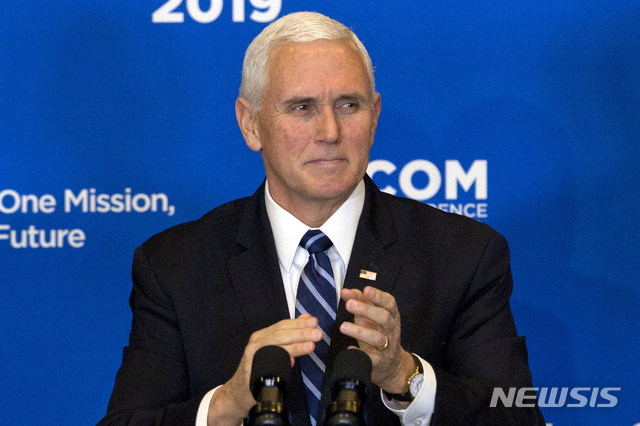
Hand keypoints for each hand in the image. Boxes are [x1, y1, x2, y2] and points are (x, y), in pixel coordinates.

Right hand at [207, 314, 321, 425]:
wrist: (237, 393)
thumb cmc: (256, 371)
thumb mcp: (271, 350)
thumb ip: (288, 337)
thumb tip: (306, 319)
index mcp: (261, 336)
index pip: (282, 326)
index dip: (299, 323)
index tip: (314, 321)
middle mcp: (256, 344)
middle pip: (280, 334)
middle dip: (301, 333)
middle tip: (317, 333)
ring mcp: (252, 357)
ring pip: (276, 347)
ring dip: (296, 345)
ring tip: (311, 345)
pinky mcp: (250, 372)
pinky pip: (268, 365)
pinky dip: (281, 361)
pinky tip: (292, 360)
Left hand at [339, 286, 414, 395]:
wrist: (392, 365)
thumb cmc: (379, 334)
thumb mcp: (370, 318)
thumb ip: (359, 302)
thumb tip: (345, 291)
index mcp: (391, 316)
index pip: (389, 303)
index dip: (378, 296)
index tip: (366, 290)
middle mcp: (392, 330)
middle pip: (384, 318)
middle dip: (366, 310)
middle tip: (349, 304)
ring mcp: (388, 347)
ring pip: (377, 338)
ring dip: (360, 331)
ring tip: (343, 326)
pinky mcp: (381, 362)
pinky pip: (372, 359)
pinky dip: (361, 353)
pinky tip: (350, 349)